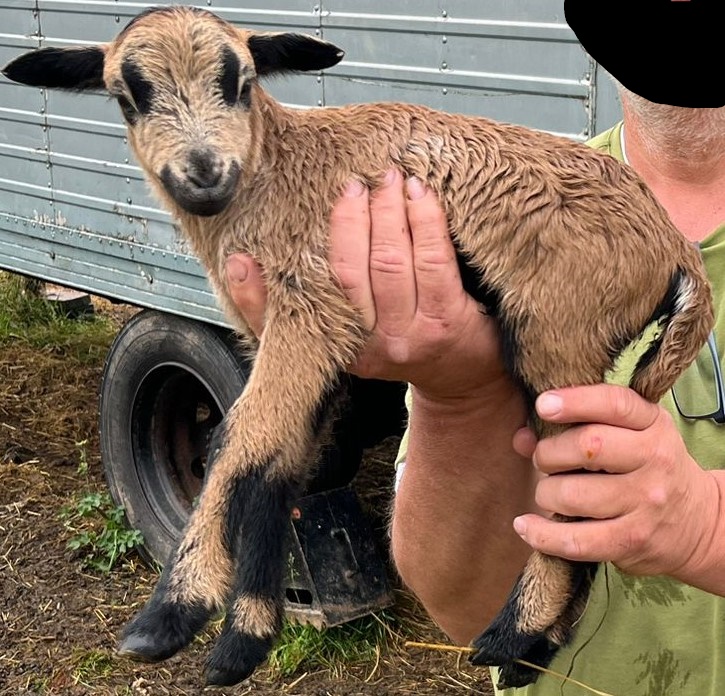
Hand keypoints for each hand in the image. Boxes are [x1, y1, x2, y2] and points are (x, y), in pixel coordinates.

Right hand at [226, 168, 508, 401]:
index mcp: (336, 345)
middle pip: (354, 271)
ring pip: (393, 262)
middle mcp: (372, 345)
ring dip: (390, 212)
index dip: (319, 242)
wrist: (456, 374)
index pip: (314, 291)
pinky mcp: (449, 322)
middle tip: (358, 179)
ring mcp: (412, 335)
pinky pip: (434, 262)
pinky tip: (421, 196)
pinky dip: (426, 221)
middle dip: (356, 217)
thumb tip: (236, 263)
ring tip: (390, 178)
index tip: (318, 198)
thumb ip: (274, 308)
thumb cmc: (392, 343)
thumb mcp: (327, 337)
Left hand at [511, 384, 720, 582]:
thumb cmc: (645, 468)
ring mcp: (645, 503)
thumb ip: (576, 427)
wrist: (698, 522)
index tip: (543, 404)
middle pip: (588, 445)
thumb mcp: (628, 435)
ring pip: (574, 494)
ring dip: (545, 492)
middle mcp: (654, 459)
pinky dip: (542, 534)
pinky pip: (576, 540)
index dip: (575, 401)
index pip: (615, 404)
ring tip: (548, 492)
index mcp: (652, 424)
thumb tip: (522, 438)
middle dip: (549, 452)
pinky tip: (525, 526)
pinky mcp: (632, 541)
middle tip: (545, 460)